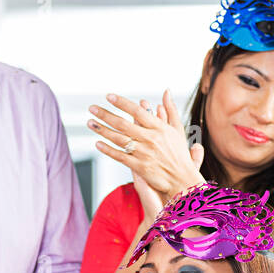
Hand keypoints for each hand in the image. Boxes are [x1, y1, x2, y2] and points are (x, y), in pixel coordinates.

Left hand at [89, 90, 204, 202]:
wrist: (182, 180)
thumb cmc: (179, 155)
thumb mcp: (178, 130)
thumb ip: (171, 110)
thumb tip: (166, 92)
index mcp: (159, 128)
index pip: (137, 111)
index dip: (122, 103)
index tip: (109, 97)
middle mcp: (150, 139)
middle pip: (123, 124)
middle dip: (105, 114)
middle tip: (92, 108)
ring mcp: (144, 153)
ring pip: (118, 139)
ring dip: (102, 130)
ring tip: (90, 123)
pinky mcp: (139, 167)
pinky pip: (120, 156)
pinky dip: (108, 150)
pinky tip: (98, 144)